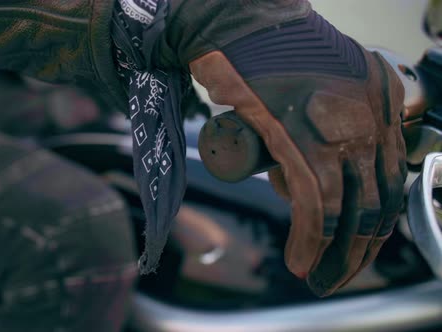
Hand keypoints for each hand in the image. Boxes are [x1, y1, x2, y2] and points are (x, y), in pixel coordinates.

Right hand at [187, 11, 406, 295]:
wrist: (234, 25)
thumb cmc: (265, 53)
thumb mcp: (319, 86)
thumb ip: (333, 120)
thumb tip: (323, 168)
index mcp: (380, 100)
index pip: (390, 178)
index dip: (374, 223)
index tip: (357, 248)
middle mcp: (370, 115)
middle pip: (376, 200)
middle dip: (357, 248)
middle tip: (336, 275)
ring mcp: (338, 127)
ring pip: (348, 209)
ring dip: (333, 254)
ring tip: (313, 273)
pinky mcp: (301, 138)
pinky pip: (313, 203)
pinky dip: (308, 239)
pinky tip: (299, 261)